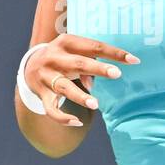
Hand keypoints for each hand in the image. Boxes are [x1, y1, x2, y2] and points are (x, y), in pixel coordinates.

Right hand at [24, 33, 140, 126]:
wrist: (30, 64)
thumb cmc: (64, 57)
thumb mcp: (74, 52)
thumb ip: (87, 62)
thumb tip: (92, 83)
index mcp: (66, 42)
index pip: (94, 46)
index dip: (114, 53)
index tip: (134, 60)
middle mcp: (54, 58)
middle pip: (79, 63)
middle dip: (98, 69)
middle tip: (117, 74)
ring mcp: (46, 76)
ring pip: (64, 87)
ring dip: (80, 96)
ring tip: (95, 104)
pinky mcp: (41, 94)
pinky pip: (51, 109)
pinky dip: (62, 117)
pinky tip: (76, 122)